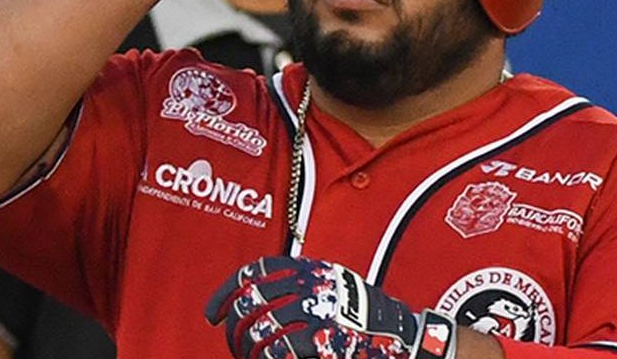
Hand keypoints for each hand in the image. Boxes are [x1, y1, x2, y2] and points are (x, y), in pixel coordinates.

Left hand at [205, 256, 457, 358]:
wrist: (403, 336)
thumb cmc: (366, 314)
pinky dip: (267, 358)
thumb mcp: (335, 283)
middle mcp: (308, 285)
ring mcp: (314, 313)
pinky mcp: (319, 340)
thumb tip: (257, 296)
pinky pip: (277, 352)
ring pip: (259, 331)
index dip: (226, 295)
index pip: (253, 274)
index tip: (213, 314)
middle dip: (233, 327)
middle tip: (232, 342)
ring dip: (247, 348)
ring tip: (249, 355)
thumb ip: (301, 283)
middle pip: (250, 304)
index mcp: (309, 268)